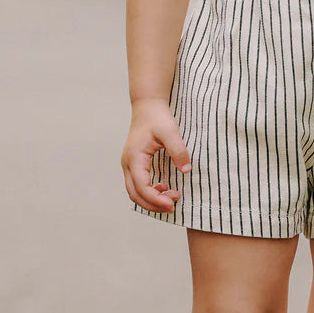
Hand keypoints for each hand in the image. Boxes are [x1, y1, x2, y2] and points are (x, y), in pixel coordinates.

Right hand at [121, 98, 191, 212]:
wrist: (147, 106)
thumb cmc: (157, 118)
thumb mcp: (171, 132)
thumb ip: (178, 151)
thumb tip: (186, 170)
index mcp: (134, 158)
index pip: (142, 187)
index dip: (156, 199)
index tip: (173, 203)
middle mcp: (127, 164)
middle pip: (135, 195)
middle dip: (153, 204)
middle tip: (173, 206)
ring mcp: (128, 164)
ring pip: (134, 192)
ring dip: (151, 199)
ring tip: (171, 198)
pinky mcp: (133, 164)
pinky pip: (137, 184)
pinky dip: (149, 192)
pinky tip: (164, 188)